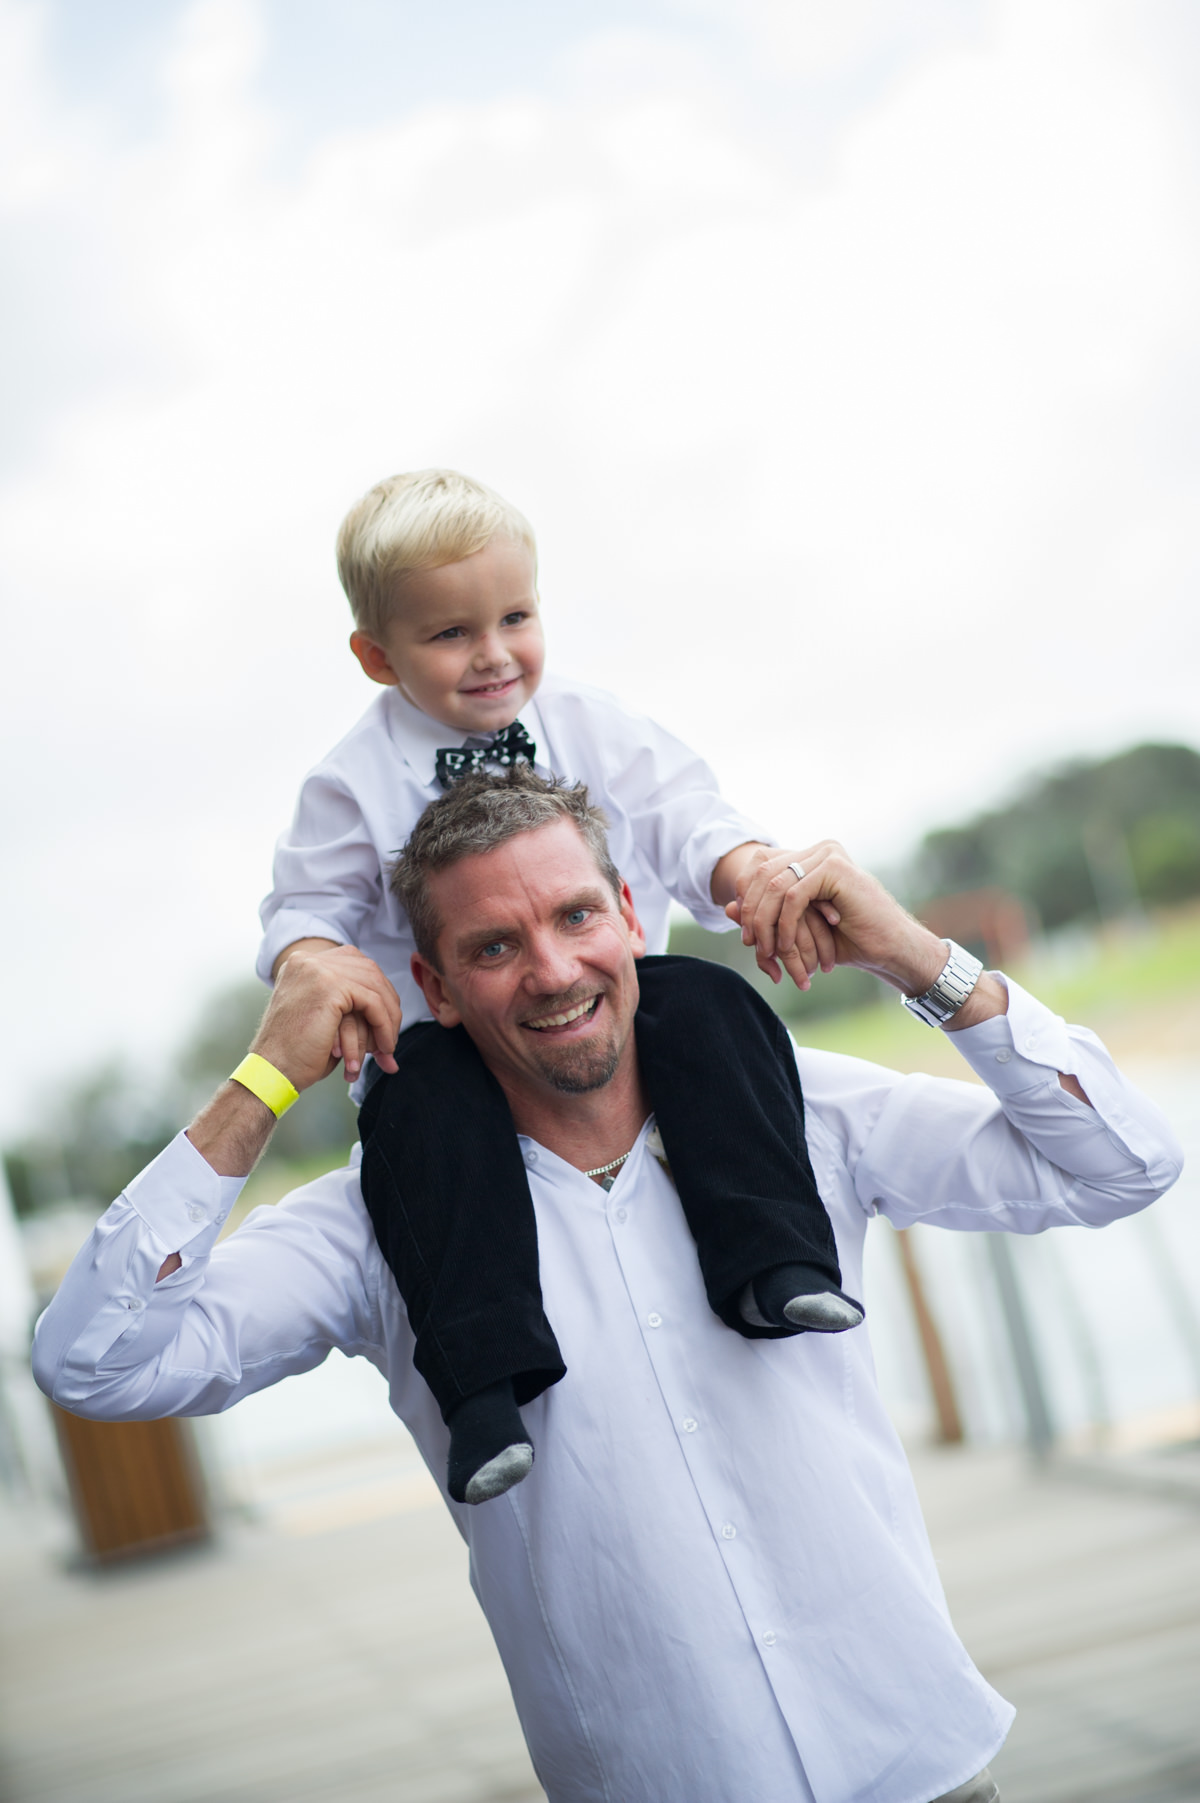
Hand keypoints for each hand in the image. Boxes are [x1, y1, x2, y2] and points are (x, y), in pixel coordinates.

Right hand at [184, 948, 401, 1185]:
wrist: (272, 1072)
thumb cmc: (295, 1054)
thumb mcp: (324, 1018)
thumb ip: (352, 1005)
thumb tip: (393, 1014)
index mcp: (303, 963)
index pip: (355, 964)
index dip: (376, 990)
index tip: (386, 1018)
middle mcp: (308, 959)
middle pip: (369, 971)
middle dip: (387, 1004)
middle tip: (391, 1036)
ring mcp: (317, 969)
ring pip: (374, 987)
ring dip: (389, 1018)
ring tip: (388, 1046)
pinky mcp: (329, 987)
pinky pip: (373, 1003)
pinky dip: (385, 1025)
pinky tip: (385, 1046)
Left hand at [728, 847, 843, 987]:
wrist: (889, 950)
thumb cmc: (848, 941)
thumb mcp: (797, 928)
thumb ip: (766, 914)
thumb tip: (726, 907)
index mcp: (810, 858)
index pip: (759, 868)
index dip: (746, 900)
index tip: (746, 936)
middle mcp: (818, 850)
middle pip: (762, 873)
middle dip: (751, 913)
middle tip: (752, 946)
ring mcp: (828, 854)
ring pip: (773, 884)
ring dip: (764, 922)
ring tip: (767, 951)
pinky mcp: (835, 868)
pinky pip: (792, 895)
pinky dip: (783, 923)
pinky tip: (785, 945)